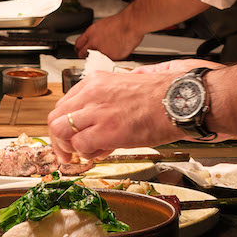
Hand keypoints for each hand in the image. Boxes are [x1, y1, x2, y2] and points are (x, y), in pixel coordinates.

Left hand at [48, 69, 180, 160]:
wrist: (180, 101)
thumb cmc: (162, 96)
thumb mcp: (125, 90)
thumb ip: (106, 103)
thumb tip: (99, 125)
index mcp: (96, 82)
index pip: (64, 104)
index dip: (64, 124)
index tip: (69, 136)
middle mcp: (92, 93)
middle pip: (55, 117)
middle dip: (58, 139)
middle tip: (67, 153)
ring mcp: (97, 111)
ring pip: (60, 131)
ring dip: (69, 147)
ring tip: (82, 154)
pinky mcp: (106, 130)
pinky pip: (80, 145)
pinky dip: (86, 153)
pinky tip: (99, 153)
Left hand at [74, 9, 143, 60]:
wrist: (130, 24)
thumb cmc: (120, 23)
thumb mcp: (102, 25)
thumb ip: (96, 35)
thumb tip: (94, 41)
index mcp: (91, 33)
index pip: (78, 44)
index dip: (78, 48)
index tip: (79, 50)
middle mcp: (94, 42)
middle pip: (82, 53)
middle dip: (84, 56)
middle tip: (87, 56)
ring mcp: (101, 51)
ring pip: (94, 59)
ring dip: (97, 59)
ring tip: (105, 53)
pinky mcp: (110, 57)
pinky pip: (107, 61)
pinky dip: (110, 59)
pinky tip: (115, 52)